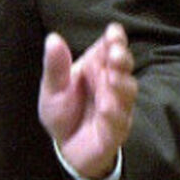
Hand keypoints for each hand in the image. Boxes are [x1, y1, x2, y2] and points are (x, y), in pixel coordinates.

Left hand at [38, 23, 136, 179]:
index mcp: (97, 67)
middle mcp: (111, 84)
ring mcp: (117, 107)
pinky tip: (107, 109)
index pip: (110, 48)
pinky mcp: (115, 131)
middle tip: (115, 53)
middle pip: (123, 67)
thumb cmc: (63, 111)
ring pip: (126, 94)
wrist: (66, 147)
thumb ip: (55, 66)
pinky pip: (118, 123)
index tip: (114, 32)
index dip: (115, 40)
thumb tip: (53, 38)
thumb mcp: (52, 88)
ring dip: (121, 85)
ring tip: (113, 78)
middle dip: (121, 59)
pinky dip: (114, 115)